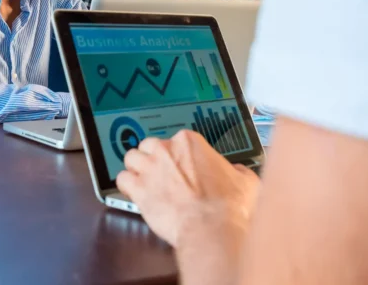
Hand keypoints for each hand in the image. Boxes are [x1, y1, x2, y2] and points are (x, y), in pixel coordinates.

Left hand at [116, 130, 259, 248]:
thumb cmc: (227, 206)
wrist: (211, 228)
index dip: (178, 155)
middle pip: (149, 145)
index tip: (182, 166)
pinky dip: (126, 185)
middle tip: (161, 173)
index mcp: (189, 143)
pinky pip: (122, 179)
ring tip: (143, 180)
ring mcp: (150, 168)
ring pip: (131, 158)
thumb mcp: (245, 181)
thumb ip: (237, 171)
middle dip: (153, 158)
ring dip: (136, 168)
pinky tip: (134, 192)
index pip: (176, 140)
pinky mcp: (139, 189)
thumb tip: (237, 172)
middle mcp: (166, 150)